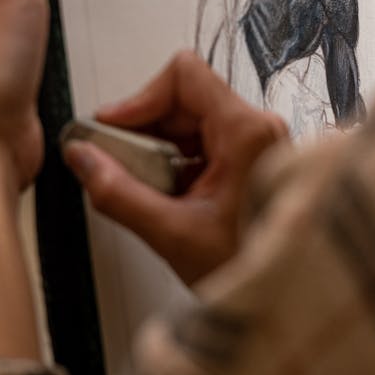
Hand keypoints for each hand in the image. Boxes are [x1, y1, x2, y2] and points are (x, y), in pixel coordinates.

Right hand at [64, 51, 287, 284]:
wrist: (290, 299)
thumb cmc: (252, 268)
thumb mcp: (173, 235)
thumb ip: (119, 195)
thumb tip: (83, 159)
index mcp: (247, 132)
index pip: (184, 75)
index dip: (141, 97)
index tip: (114, 129)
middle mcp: (258, 128)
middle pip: (185, 97)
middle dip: (145, 129)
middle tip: (119, 164)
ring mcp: (258, 143)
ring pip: (192, 120)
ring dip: (159, 149)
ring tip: (148, 189)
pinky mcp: (253, 159)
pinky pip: (204, 142)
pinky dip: (177, 162)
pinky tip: (170, 196)